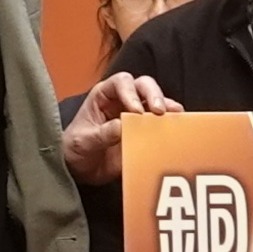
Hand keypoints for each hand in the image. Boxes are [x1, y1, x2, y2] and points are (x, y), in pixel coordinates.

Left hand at [61, 70, 181, 186]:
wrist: (81, 169)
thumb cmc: (75, 149)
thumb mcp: (83, 142)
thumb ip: (100, 134)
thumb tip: (121, 127)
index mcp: (104, 95)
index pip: (121, 82)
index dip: (131, 93)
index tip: (136, 112)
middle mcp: (122, 100)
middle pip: (143, 86)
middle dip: (154, 95)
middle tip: (159, 111)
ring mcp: (136, 115)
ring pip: (157, 101)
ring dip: (167, 107)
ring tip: (175, 116)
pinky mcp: (146, 130)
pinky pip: (161, 123)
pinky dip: (170, 124)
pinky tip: (177, 128)